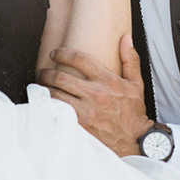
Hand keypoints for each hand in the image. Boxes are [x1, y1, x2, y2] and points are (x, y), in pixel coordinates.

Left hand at [38, 34, 152, 157]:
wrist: (136, 141)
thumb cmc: (134, 112)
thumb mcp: (137, 84)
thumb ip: (130, 59)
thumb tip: (126, 38)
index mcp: (108, 80)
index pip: (78, 59)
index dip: (62, 53)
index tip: (55, 53)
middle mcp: (96, 94)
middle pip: (60, 76)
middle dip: (47, 72)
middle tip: (43, 72)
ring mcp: (86, 111)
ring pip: (55, 94)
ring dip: (45, 89)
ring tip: (42, 87)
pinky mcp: (80, 125)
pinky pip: (57, 111)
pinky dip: (49, 105)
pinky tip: (46, 103)